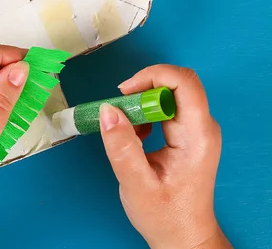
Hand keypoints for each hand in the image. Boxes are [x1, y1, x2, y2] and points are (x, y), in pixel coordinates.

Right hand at [99, 65, 230, 247]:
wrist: (183, 236)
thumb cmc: (165, 216)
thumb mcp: (136, 183)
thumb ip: (122, 146)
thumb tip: (108, 109)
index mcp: (198, 136)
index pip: (184, 83)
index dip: (152, 76)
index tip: (123, 92)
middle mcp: (202, 127)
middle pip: (176, 84)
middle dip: (142, 88)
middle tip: (118, 108)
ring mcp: (196, 130)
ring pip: (169, 94)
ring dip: (141, 103)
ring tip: (124, 128)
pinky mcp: (187, 134)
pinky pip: (164, 108)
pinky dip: (144, 114)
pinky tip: (134, 136)